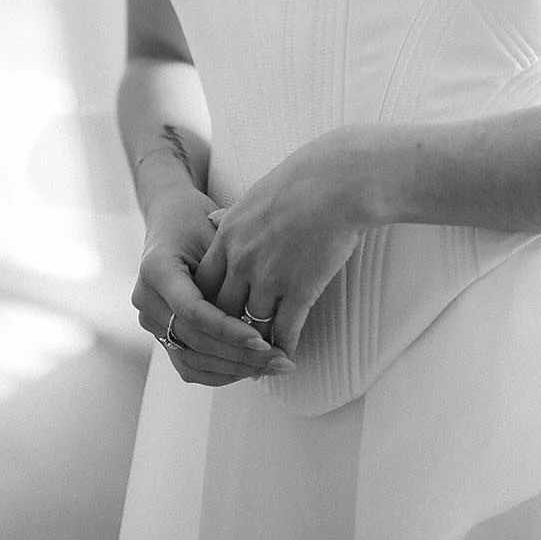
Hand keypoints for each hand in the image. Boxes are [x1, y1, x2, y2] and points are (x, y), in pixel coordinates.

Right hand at [131, 191, 294, 386]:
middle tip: (279, 360)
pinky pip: (189, 363)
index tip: (262, 340)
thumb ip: (231, 267)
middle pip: (194, 341)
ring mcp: (151, 320)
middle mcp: (147, 300)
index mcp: (156, 270)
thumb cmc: (197, 220)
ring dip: (234, 368)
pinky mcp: (162, 332)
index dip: (228, 330)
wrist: (170, 219)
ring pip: (192, 359)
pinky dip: (220, 370)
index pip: (193, 312)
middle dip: (239, 355)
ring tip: (273, 366)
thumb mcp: (215, 232)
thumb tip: (269, 304)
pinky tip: (251, 368)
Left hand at [193, 130, 364, 360]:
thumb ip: (229, 216)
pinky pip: (285, 330)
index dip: (207, 304)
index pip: (203, 285)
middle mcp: (242, 260)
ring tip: (260, 358)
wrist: (337, 181)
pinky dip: (285, 347)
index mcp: (227, 236)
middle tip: (233, 347)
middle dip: (226, 332)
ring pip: (251, 327)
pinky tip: (287, 354)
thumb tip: (211, 220)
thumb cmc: (300, 181)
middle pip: (221, 311)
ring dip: (256, 345)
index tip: (215, 316)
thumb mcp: (251, 195)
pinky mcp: (300, 288)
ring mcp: (270, 277)